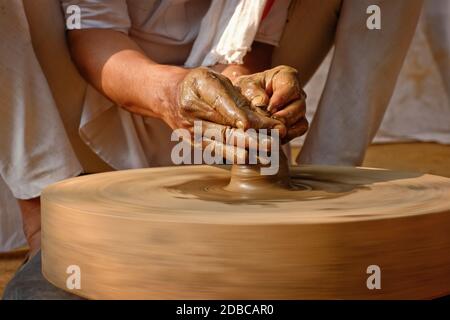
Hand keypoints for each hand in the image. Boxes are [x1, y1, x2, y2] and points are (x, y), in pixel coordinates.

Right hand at [166, 67, 285, 161]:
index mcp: (199, 90)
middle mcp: (193, 114)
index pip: (226, 106)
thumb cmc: (198, 85)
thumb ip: (235, 96)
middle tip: (274, 142)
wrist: (169, 96)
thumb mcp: (215, 79)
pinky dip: (236, 154)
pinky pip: (217, 151)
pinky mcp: (194, 145)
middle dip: (253, 139)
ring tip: (268, 154)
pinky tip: (254, 157)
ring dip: (248, 150)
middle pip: (226, 130)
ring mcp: (192, 133)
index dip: (247, 118)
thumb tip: (258, 117)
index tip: (269, 125)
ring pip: (223, 144)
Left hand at [234, 65, 308, 143]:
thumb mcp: (246, 86)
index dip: (281, 98)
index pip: (290, 86)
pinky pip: (299, 130)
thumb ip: (254, 92)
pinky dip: (289, 135)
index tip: (269, 107)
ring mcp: (298, 109)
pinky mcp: (296, 123)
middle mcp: (296, 93)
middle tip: (272, 122)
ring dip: (287, 127)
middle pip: (299, 105)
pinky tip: (275, 137)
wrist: (243, 100)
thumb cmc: (246, 89)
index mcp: (286, 76)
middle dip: (285, 116)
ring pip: (301, 120)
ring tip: (271, 131)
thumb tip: (263, 103)